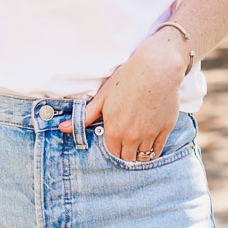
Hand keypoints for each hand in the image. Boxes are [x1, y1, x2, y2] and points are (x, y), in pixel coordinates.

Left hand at [62, 28, 187, 159]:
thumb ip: (84, 117)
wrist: (156, 68)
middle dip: (125, 154)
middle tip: (125, 146)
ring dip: (138, 154)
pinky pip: (158, 150)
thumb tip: (62, 128)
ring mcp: (150, 134)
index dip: (112, 149)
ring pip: (143, 157)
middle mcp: (132, 137)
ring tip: (136, 145)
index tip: (114, 144)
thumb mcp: (102, 97)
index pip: (112, 153)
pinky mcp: (165, 129)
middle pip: (127, 159)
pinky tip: (149, 143)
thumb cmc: (127, 79)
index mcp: (114, 130)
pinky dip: (153, 150)